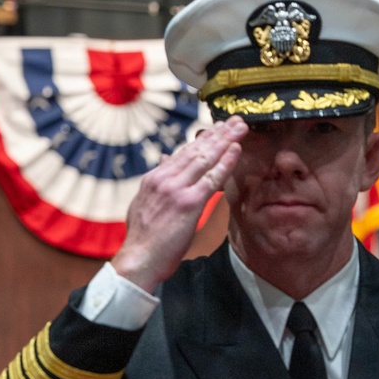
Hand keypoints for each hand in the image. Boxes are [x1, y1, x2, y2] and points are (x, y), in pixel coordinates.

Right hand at [112, 118, 246, 292]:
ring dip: (225, 140)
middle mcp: (164, 178)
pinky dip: (225, 162)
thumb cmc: (144, 239)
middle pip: (195, 150)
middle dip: (217, 133)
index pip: (182, 153)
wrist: (139, 258)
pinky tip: (236, 149)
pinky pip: (212, 178)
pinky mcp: (189, 203)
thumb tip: (166, 161)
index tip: (217, 129)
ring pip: (205, 158)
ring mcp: (177, 189)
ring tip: (240, 127)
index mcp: (154, 178)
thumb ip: (158, 182)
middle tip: (234, 120)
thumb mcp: (144, 203)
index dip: (202, 139)